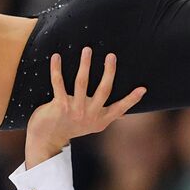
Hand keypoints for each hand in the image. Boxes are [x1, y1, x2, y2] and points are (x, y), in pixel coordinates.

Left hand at [25, 48, 145, 166]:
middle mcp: (90, 115)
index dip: (131, 99)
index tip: (143, 88)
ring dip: (85, 64)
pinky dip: (57, 69)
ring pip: (82, 82)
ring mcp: (75, 110)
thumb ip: (107, 116)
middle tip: (111, 56)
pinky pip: (58, 83)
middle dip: (109, 72)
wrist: (47, 139)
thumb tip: (125, 113)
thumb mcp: (92, 125)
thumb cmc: (71, 127)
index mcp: (100, 119)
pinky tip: (56, 57)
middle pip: (103, 90)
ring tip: (87, 50)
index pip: (119, 108)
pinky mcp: (60, 105)